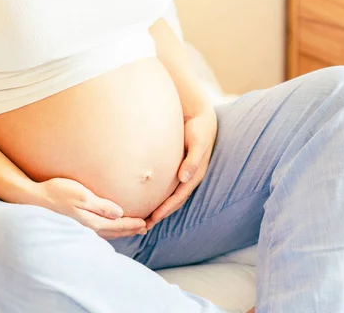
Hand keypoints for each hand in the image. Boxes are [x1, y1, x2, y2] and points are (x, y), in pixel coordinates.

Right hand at [36, 177, 146, 239]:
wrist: (35, 197)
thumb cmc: (57, 192)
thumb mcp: (81, 195)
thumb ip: (101, 205)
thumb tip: (119, 213)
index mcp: (91, 221)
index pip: (117, 225)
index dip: (132, 224)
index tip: (146, 223)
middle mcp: (88, 227)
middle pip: (114, 231)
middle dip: (130, 230)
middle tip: (146, 228)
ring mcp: (82, 226)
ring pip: (107, 232)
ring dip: (121, 231)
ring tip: (133, 229)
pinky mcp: (77, 223)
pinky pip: (99, 230)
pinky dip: (110, 229)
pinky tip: (111, 227)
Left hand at [146, 107, 216, 230]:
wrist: (200, 117)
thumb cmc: (199, 129)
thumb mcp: (198, 143)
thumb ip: (192, 160)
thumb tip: (184, 178)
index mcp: (194, 175)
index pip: (179, 197)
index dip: (166, 209)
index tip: (153, 219)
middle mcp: (189, 178)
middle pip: (174, 201)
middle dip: (160, 214)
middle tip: (143, 227)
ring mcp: (183, 174)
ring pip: (170, 196)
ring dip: (159, 208)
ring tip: (143, 219)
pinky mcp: (177, 168)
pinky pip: (167, 186)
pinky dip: (158, 195)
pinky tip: (147, 198)